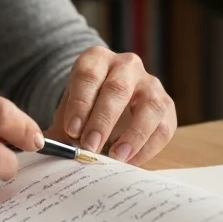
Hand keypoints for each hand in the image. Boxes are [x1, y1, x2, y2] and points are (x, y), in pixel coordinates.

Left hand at [50, 47, 176, 165]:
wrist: (106, 104)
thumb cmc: (84, 108)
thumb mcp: (69, 112)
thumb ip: (62, 131)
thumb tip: (55, 152)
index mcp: (97, 59)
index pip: (88, 76)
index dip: (80, 103)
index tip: (71, 130)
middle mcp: (127, 65)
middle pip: (118, 89)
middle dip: (103, 121)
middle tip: (90, 146)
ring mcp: (151, 84)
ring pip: (151, 106)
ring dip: (134, 135)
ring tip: (116, 157)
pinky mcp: (166, 106)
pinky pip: (164, 127)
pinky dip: (148, 148)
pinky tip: (130, 162)